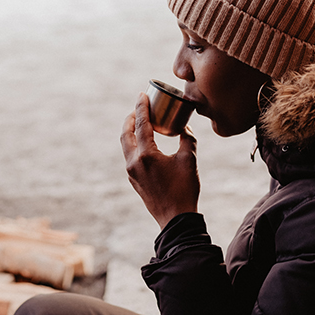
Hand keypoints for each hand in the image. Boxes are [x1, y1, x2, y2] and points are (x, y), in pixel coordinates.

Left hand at [121, 93, 199, 228]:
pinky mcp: (133, 179)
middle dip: (131, 117)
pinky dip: (134, 144)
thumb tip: (184, 127)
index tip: (141, 95)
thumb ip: (187, 139)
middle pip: (126, 132)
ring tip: (142, 122)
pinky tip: (145, 143)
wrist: (175, 219)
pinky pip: (129, 155)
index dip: (141, 107)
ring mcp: (131, 172)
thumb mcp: (189, 160)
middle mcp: (134, 162)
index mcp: (146, 155)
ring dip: (131, 131)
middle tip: (140, 107)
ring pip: (126, 145)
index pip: (140, 124)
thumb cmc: (184, 189)